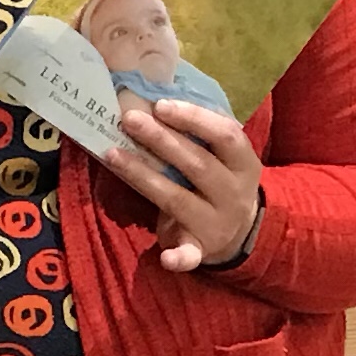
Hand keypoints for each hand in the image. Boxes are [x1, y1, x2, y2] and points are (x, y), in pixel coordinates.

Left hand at [106, 99, 264, 272]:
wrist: (241, 232)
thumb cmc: (222, 180)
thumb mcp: (225, 156)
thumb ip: (202, 132)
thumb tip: (160, 97)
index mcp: (244, 163)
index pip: (225, 135)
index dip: (194, 119)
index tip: (161, 105)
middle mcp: (234, 193)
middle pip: (196, 164)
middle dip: (160, 140)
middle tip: (129, 119)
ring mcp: (218, 222)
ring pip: (177, 199)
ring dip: (142, 175)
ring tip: (112, 154)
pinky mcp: (201, 248)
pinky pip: (190, 254)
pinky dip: (179, 258)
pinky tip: (164, 259)